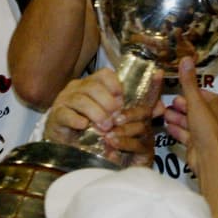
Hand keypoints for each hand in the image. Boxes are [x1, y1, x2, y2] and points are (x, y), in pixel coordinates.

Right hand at [43, 68, 161, 164]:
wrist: (65, 144)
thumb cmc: (93, 127)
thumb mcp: (115, 118)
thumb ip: (137, 111)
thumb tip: (161, 107)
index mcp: (92, 84)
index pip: (104, 74)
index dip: (114, 84)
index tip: (121, 98)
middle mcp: (77, 88)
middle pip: (92, 86)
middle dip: (106, 102)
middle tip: (115, 117)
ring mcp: (64, 101)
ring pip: (80, 100)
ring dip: (95, 113)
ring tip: (105, 126)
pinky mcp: (56, 116)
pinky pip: (65, 114)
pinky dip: (76, 120)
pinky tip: (84, 126)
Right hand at [162, 57, 217, 171]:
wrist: (208, 158)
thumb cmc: (206, 128)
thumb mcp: (195, 102)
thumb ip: (188, 82)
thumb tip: (186, 58)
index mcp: (216, 104)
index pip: (200, 93)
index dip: (188, 92)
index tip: (175, 90)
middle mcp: (212, 117)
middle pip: (192, 107)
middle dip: (179, 106)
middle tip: (166, 104)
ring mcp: (204, 131)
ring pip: (187, 121)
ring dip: (176, 118)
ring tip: (163, 114)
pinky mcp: (196, 144)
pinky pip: (184, 134)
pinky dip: (176, 130)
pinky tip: (167, 127)